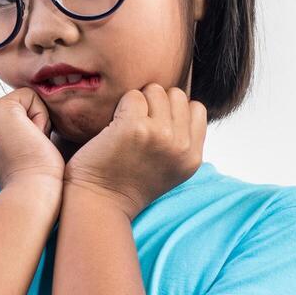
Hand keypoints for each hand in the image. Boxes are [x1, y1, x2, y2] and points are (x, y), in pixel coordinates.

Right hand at [0, 87, 65, 192]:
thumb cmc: (32, 180)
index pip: (12, 116)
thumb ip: (8, 139)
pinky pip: (32, 97)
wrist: (31, 192)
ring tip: (30, 146)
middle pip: (18, 106)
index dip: (27, 131)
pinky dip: (42, 118)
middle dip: (31, 124)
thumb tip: (20, 129)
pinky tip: (34, 139)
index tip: (24, 154)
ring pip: (25, 101)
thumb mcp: (12, 156)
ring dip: (36, 122)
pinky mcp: (1, 110)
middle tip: (29, 151)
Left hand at [62, 83, 206, 218]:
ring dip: (138, 102)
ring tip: (125, 126)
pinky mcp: (134, 128)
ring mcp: (160, 135)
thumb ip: (181, 140)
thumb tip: (182, 102)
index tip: (155, 124)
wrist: (99, 203)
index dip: (173, 110)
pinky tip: (113, 127)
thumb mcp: (169, 168)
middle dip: (156, 103)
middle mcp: (181, 146)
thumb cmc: (126, 184)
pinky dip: (120, 106)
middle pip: (176, 95)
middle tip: (138, 124)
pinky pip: (132, 96)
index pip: (196, 108)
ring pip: (155, 90)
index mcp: (192, 157)